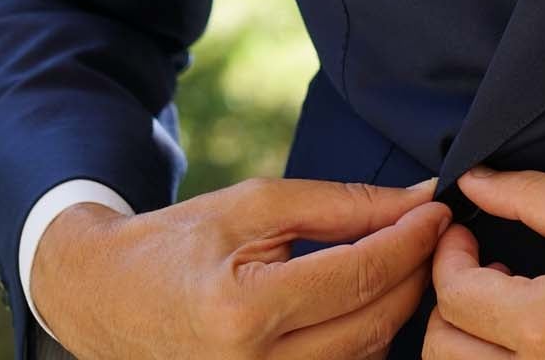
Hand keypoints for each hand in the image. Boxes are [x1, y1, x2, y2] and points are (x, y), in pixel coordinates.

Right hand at [32, 175, 452, 358]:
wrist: (106, 298)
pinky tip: (366, 301)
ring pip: (367, 355)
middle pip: (374, 321)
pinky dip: (365, 338)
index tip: (438, 210)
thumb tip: (418, 199)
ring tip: (399, 262)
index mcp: (243, 310)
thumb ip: (343, 205)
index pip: (359, 275)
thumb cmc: (180, 243)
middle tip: (430, 233)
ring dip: (395, 307)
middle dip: (415, 272)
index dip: (411, 239)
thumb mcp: (257, 205)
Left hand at [422, 166, 544, 359]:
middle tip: (484, 268)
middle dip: (452, 300)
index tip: (466, 235)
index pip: (455, 296)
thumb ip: (530, 195)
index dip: (449, 256)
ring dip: (468, 339)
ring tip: (506, 303)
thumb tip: (474, 182)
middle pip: (445, 349)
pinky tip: (527, 335)